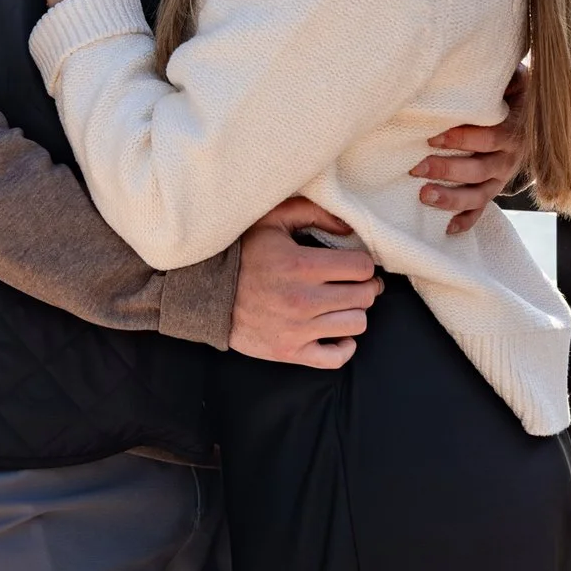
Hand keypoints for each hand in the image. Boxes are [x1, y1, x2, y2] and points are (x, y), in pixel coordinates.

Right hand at [229, 216, 383, 368]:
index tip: (354, 263)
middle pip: (363, 296)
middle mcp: (302, 300)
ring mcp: (297, 330)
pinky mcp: (289, 352)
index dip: (362, 263)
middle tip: (355, 282)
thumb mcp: (270, 220)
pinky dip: (344, 346)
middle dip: (364, 286)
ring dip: (354, 312)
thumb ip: (311, 212)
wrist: (205, 293)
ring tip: (342, 304)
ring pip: (356, 324)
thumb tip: (348, 228)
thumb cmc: (240, 253)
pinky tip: (337, 333)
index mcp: (300, 265)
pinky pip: (336, 358)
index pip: (361, 267)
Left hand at [409, 65, 528, 234]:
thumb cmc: (512, 95)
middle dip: (448, 169)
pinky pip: (482, 209)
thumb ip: (507, 76)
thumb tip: (496, 63)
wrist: (534, 120)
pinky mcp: (495, 189)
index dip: (463, 139)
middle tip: (417, 168)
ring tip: (424, 196)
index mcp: (512, 131)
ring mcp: (501, 176)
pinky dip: (467, 220)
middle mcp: (508, 158)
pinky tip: (448, 229)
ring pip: (479, 194)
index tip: (433, 137)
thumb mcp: (516, 82)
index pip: (489, 138)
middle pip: (479, 169)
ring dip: (452, 198)